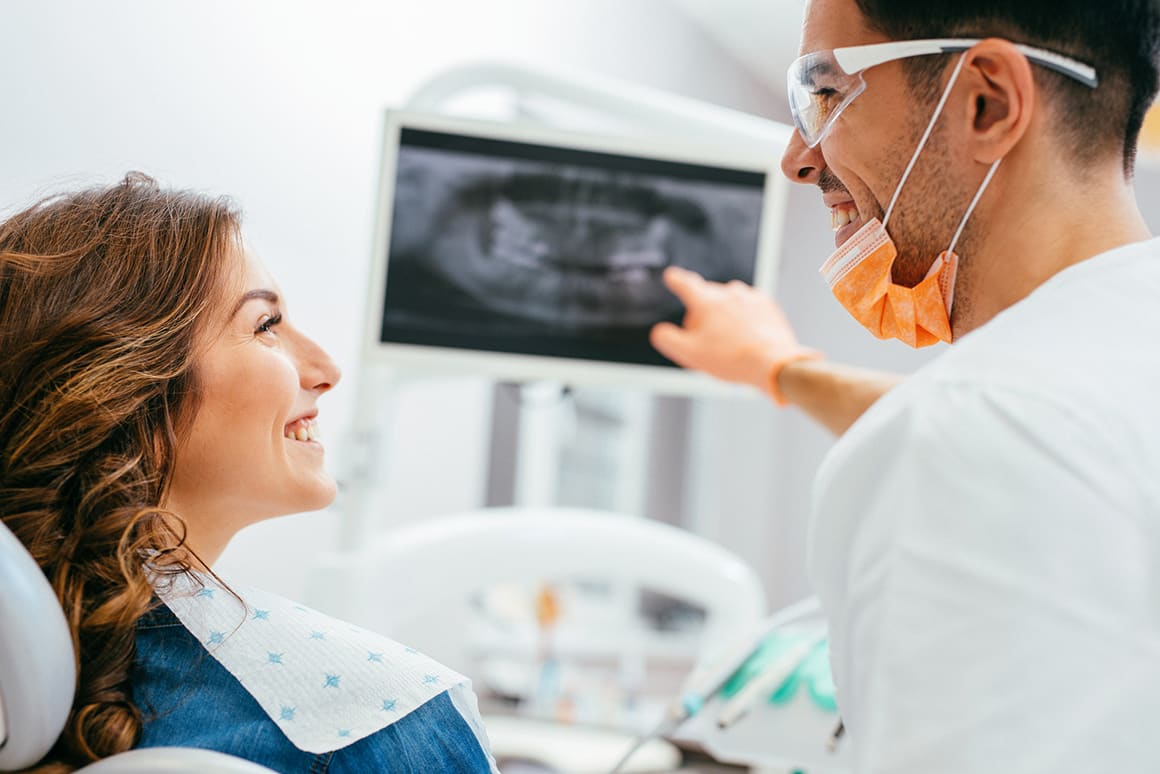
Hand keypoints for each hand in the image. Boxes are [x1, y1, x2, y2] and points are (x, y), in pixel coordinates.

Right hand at [650, 266, 814, 393]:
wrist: (772, 362)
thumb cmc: (731, 359)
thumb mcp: (689, 354)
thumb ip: (668, 340)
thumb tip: (660, 331)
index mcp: (706, 302)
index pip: (686, 285)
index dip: (676, 280)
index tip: (672, 275)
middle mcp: (728, 293)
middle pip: (707, 297)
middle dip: (703, 314)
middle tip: (706, 340)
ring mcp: (750, 297)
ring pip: (729, 302)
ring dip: (725, 316)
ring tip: (730, 342)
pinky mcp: (767, 305)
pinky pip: (749, 307)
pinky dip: (745, 319)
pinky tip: (746, 337)